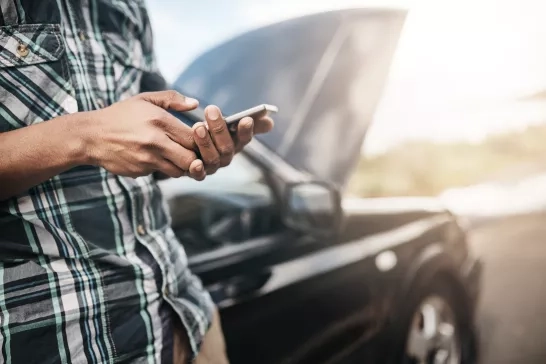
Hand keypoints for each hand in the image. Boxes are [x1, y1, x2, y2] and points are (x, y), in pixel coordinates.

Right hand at [83, 90, 207, 179]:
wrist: (91, 136)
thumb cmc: (120, 115)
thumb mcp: (145, 100)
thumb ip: (172, 99)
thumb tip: (196, 104)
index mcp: (160, 120)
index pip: (194, 137)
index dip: (202, 140)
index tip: (200, 138)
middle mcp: (155, 141)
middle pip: (191, 159)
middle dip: (196, 158)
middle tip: (194, 152)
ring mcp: (147, 159)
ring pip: (179, 171)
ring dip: (182, 166)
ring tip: (178, 156)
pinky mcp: (140, 171)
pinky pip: (161, 173)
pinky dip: (164, 168)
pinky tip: (157, 158)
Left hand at [191, 105, 273, 174]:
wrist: (185, 146)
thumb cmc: (211, 132)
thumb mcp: (228, 123)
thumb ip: (247, 120)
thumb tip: (270, 122)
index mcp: (236, 143)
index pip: (245, 138)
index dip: (246, 130)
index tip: (246, 119)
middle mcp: (226, 157)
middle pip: (227, 147)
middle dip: (219, 129)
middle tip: (212, 109)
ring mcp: (212, 166)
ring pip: (212, 158)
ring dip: (206, 143)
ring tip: (198, 126)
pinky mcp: (196, 173)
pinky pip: (198, 175)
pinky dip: (197, 170)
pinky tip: (195, 163)